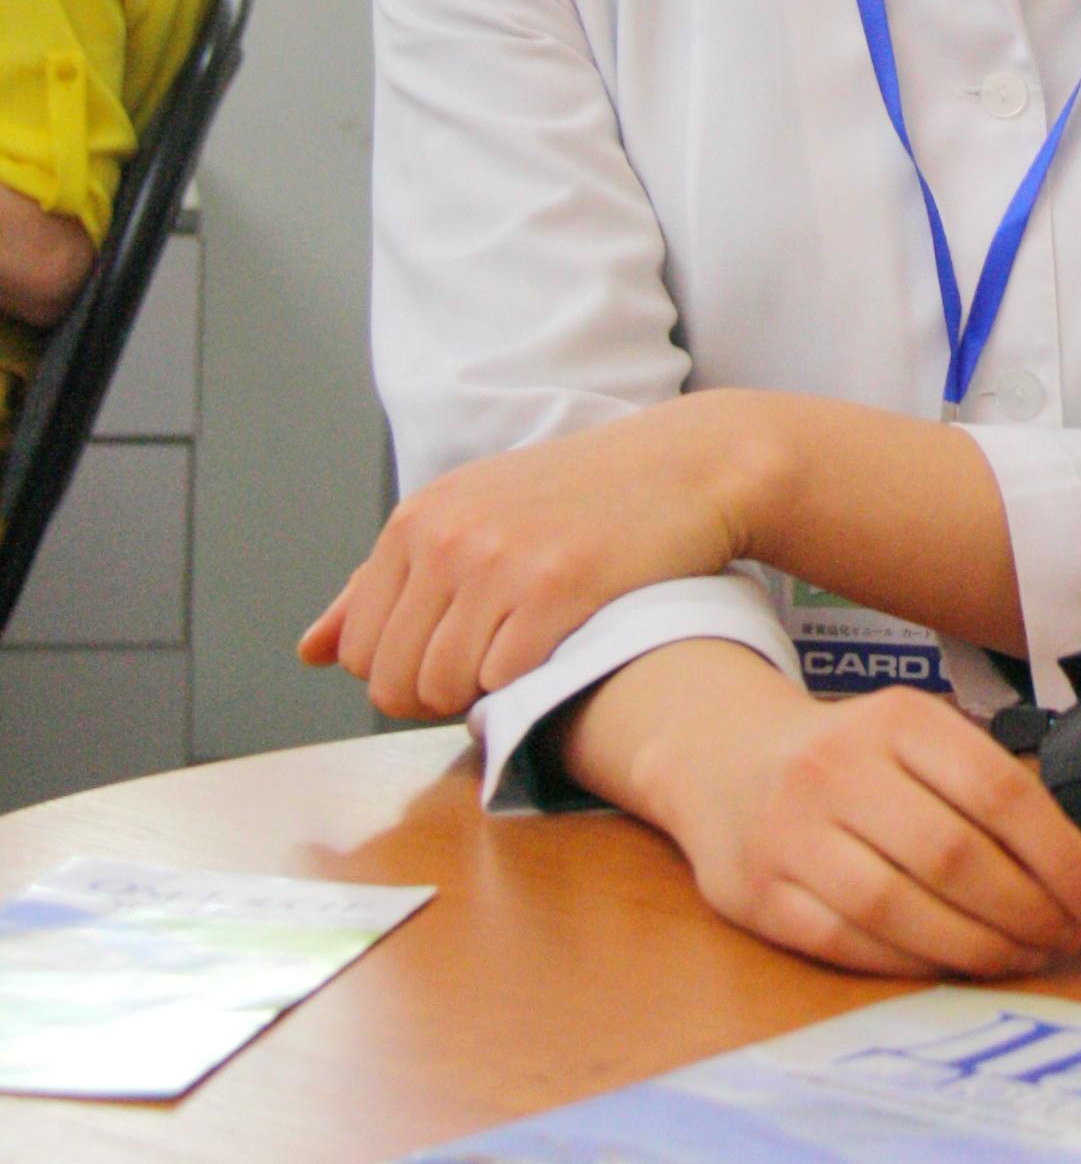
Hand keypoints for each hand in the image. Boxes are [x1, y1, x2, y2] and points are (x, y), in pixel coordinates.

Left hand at [299, 397, 766, 719]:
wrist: (687, 466)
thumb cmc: (580, 498)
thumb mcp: (469, 518)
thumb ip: (382, 584)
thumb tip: (310, 651)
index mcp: (417, 519)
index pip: (359, 651)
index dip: (405, 675)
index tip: (459, 655)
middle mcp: (447, 536)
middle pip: (392, 681)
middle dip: (437, 697)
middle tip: (495, 668)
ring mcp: (501, 561)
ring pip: (444, 689)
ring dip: (483, 696)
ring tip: (526, 658)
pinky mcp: (558, 588)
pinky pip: (505, 681)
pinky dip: (529, 684)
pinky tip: (560, 647)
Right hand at [616, 663, 1080, 978]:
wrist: (718, 758)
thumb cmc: (848, 758)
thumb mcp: (915, 739)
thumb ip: (988, 792)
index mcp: (897, 718)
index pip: (1002, 792)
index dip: (1066, 859)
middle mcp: (837, 768)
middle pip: (955, 857)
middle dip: (1029, 912)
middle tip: (1068, 941)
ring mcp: (790, 833)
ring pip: (901, 908)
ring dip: (979, 948)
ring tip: (1024, 958)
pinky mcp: (758, 894)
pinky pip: (850, 943)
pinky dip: (914, 964)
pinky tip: (953, 966)